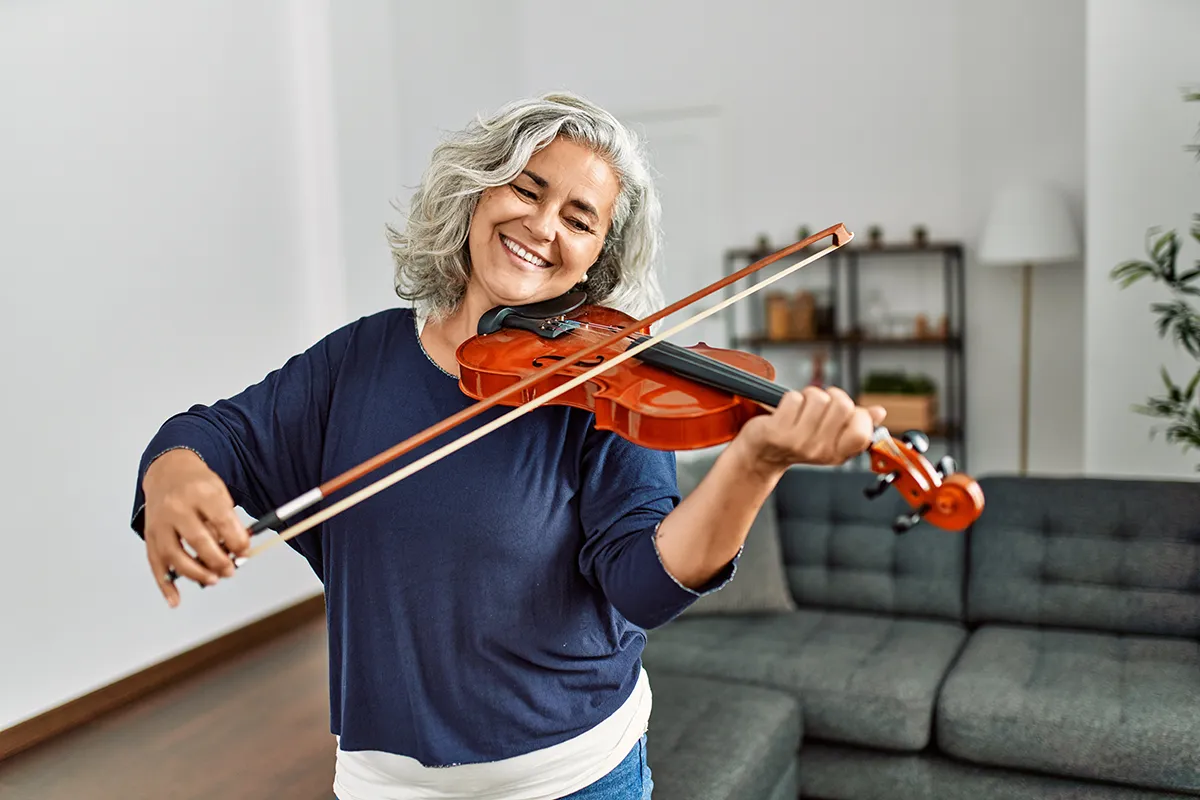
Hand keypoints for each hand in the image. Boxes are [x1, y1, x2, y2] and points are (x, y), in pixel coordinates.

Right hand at [142, 449, 249, 605]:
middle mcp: (177, 507)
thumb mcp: (220, 493)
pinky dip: (165, 585)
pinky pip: (156, 564)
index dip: (236, 540)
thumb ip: (229, 521)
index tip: (245, 551)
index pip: (221, 520)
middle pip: (198, 539)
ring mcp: (160, 522)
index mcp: (201, 492)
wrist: (168, 472)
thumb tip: (239, 551)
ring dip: (195, 573)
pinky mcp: (150, 536)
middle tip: (231, 570)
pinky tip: (175, 600)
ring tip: (214, 579)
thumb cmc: (199, 485)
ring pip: (174, 555)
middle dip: (218, 560)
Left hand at [733, 386, 886, 475]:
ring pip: (817, 397)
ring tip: (800, 409)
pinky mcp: (778, 432)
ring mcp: (798, 442)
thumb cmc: (796, 442)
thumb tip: (879, 412)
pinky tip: (785, 412)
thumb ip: (855, 424)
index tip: (845, 413)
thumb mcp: (830, 438)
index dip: (857, 413)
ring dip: (808, 396)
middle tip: (819, 406)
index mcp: (838, 453)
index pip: (862, 430)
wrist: (761, 455)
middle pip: (842, 404)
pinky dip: (789, 399)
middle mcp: (820, 450)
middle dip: (831, 396)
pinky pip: (793, 398)